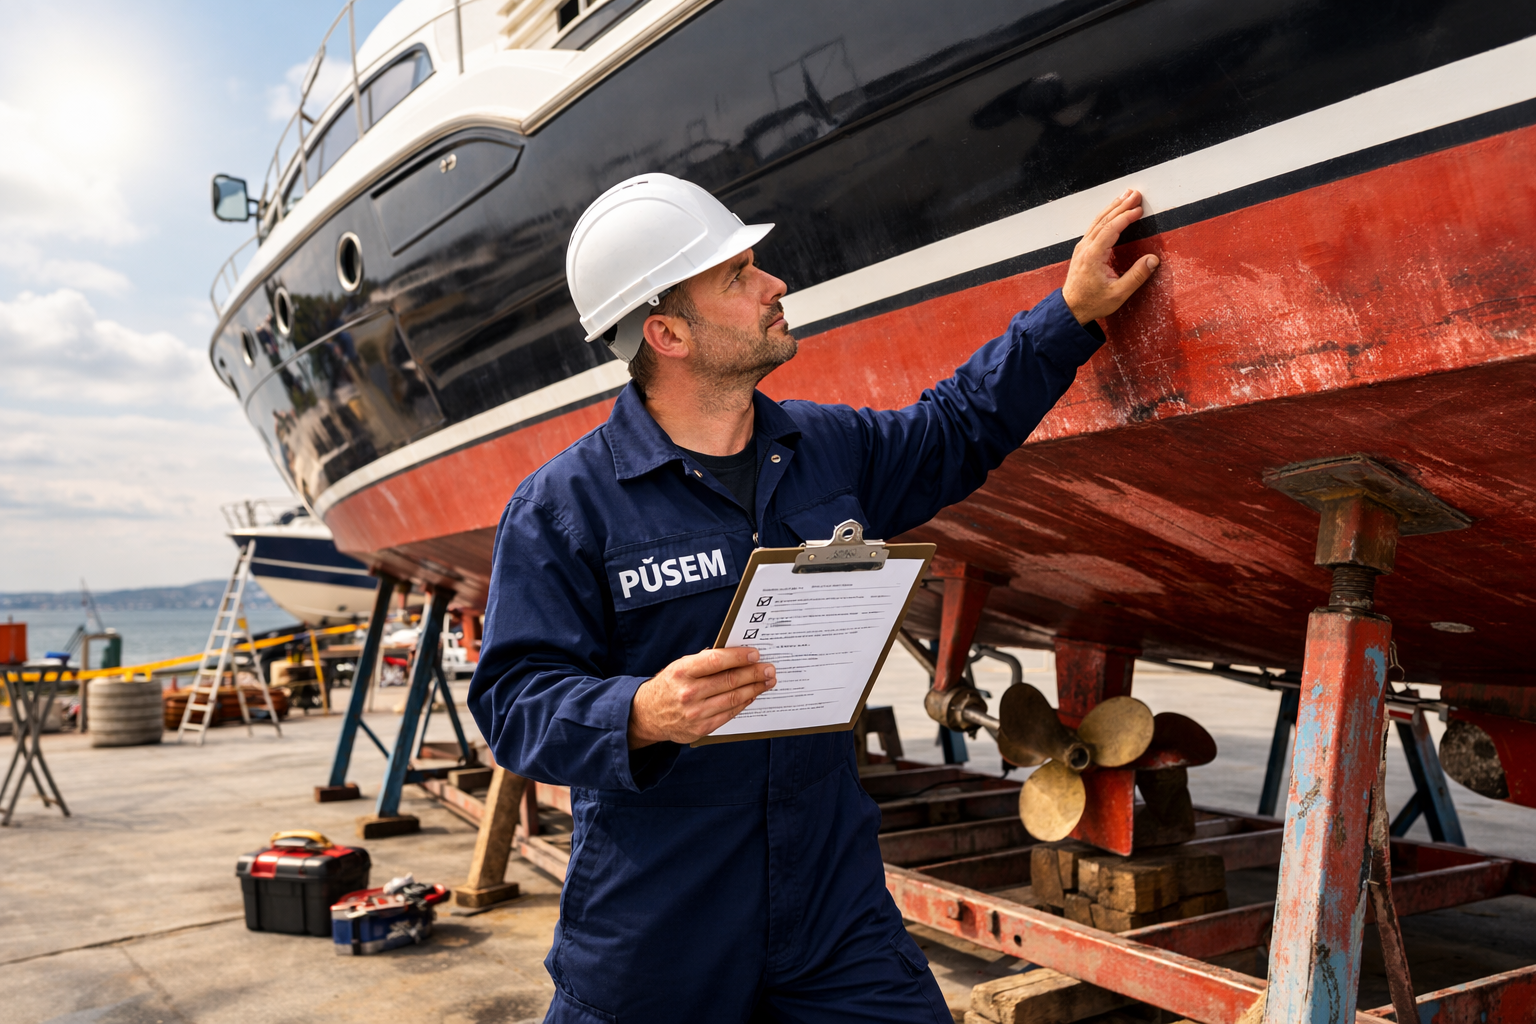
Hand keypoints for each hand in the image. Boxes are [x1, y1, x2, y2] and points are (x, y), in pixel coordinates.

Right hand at [628, 646, 775, 747]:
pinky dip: (743, 703)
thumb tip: (735, 654)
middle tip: (769, 669)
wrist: (648, 715)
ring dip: (754, 689)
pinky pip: (729, 714)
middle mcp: (688, 692)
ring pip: (733, 698)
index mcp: (682, 671)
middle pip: (729, 681)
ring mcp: (695, 713)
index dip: (739, 657)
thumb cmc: (669, 685)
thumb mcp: (680, 666)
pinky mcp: (701, 728)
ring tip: (767, 682)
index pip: (716, 661)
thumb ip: (704, 661)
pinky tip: (752, 696)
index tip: (755, 654)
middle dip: (754, 674)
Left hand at [1062, 189, 1160, 324]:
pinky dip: (1106, 216)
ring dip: (1113, 207)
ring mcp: (1082, 247)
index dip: (1126, 216)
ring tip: (1126, 195)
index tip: (1139, 209)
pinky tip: (1112, 211)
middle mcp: (1085, 248)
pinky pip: (1094, 227)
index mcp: (1093, 255)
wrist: (1071, 309)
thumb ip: (1136, 276)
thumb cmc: (1092, 303)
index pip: (1111, 229)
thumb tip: (1153, 260)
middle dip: (1121, 205)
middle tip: (1136, 194)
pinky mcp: (1082, 250)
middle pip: (1104, 220)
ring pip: (1098, 221)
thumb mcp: (1118, 294)